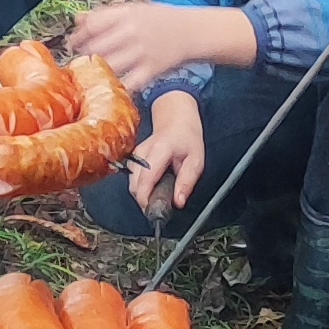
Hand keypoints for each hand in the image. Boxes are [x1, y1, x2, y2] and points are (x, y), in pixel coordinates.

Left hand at [68, 0, 255, 91]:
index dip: (77, 37)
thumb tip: (77, 19)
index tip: (72, 45)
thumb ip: (106, 14)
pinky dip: (117, 88)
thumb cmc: (160, 20)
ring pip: (109, 66)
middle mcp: (132, 32)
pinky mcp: (151, 70)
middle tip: (76, 65)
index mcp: (126, 14)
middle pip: (96, 47)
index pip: (92, 25)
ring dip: (95, 74)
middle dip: (82, 57)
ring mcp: (142, 52)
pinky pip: (129, 83)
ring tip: (89, 77)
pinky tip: (109, 90)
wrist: (192, 31)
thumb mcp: (134, 9)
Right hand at [128, 91, 206, 214]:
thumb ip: (187, 182)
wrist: (176, 118)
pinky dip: (141, 187)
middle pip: (134, 185)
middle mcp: (143, 152)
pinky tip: (153, 187)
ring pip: (131, 183)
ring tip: (157, 198)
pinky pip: (133, 178)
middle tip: (158, 208)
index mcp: (159, 150)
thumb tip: (178, 202)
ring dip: (142, 194)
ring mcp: (136, 155)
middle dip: (144, 200)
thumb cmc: (187, 137)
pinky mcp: (134, 158)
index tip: (152, 211)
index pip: (145, 179)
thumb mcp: (196, 160)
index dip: (145, 199)